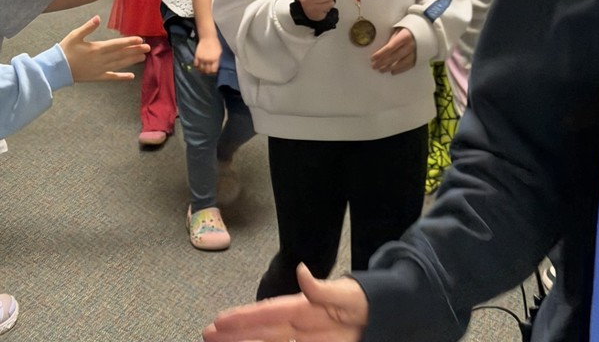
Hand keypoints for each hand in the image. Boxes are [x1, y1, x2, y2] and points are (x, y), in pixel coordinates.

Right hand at [60, 15, 148, 82]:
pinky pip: (111, 77)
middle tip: (148, 48)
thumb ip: (88, 27)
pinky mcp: (97, 77)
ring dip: (132, 61)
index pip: (117, 44)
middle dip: (135, 50)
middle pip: (121, 54)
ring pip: (119, 64)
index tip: (140, 39)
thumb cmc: (65, 50)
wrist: (56, 69)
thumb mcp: (75, 35)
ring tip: (143, 57)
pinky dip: (121, 77)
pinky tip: (131, 77)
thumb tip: (98, 18)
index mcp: (97, 48)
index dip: (129, 42)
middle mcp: (101, 59)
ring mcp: (100, 69)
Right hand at [194, 36, 221, 74]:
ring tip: (202, 70)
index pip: (213, 70)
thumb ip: (217, 60)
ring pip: (201, 68)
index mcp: (215, 59)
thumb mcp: (219, 52)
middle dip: (207, 72)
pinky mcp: (197, 56)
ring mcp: (202, 58)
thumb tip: (215, 66)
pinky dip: (197, 66)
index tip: (212, 72)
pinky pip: (196, 64)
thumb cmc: (215, 44)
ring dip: (202, 70)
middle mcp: (208, 60)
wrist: (208, 37)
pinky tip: (198, 66)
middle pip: (207, 70)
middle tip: (207, 71)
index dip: (213, 72)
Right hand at [203, 262, 367, 341]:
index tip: (220, 321)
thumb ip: (324, 288)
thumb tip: (299, 270)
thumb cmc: (364, 300)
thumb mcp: (348, 293)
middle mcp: (299, 324)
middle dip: (235, 332)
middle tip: (207, 335)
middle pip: (261, 330)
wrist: (384, 316)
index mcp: (305, 307)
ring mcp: (304, 339)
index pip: (269, 313)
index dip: (245, 318)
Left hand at [370, 27, 415, 74]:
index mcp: (404, 36)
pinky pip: (408, 66)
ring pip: (400, 64)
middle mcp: (410, 46)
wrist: (426, 29)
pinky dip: (399, 70)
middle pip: (393, 57)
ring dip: (389, 68)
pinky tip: (392, 71)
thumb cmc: (409, 28)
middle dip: (382, 63)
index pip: (390, 47)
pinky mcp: (419, 58)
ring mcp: (415, 53)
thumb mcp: (399, 28)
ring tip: (381, 70)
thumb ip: (392, 38)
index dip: (380, 54)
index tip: (372, 58)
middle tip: (374, 66)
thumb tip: (382, 48)